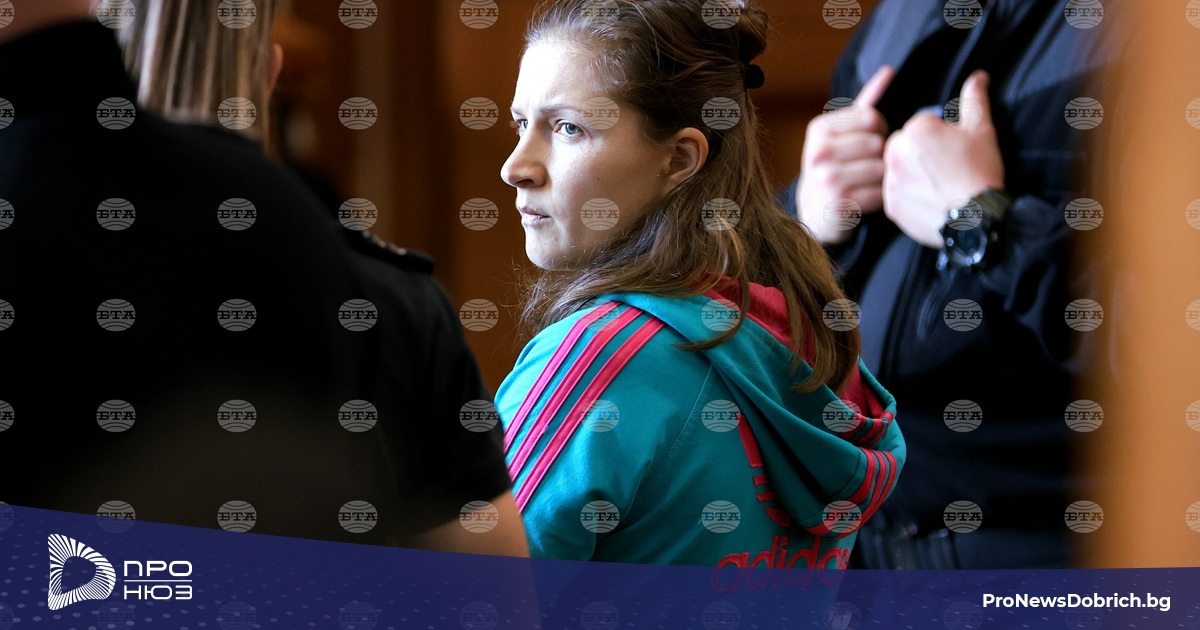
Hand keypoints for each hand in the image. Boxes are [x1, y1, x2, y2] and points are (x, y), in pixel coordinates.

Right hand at [795, 65, 893, 244]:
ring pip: (881, 169)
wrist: (815, 210)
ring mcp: (826, 179)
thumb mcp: (842, 133)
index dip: (880, 131)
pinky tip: (866, 197)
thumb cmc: (835, 166)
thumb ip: (866, 103)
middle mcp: (819, 152)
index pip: (873, 118)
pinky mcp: (839, 204)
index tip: (869, 143)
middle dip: (882, 155)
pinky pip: (879, 194)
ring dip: (882, 177)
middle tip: (869, 165)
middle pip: (878, 143)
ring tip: (868, 181)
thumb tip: (889, 70)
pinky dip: (880, 198)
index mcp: (819, 129)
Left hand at [882, 70, 1004, 248]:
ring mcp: (891, 181)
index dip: (938, 136)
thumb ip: (974, 100)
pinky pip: (895, 195)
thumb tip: (978, 76)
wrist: (979, 218)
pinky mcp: (891, 206)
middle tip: (944, 168)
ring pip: (896, 170)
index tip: (952, 151)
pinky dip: (908, 196)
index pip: (920, 125)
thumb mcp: (982, 130)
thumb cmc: (980, 171)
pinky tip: (929, 199)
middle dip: (919, 153)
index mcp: (915, 130)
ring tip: (937, 185)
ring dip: (911, 173)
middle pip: (902, 146)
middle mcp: (896, 154)